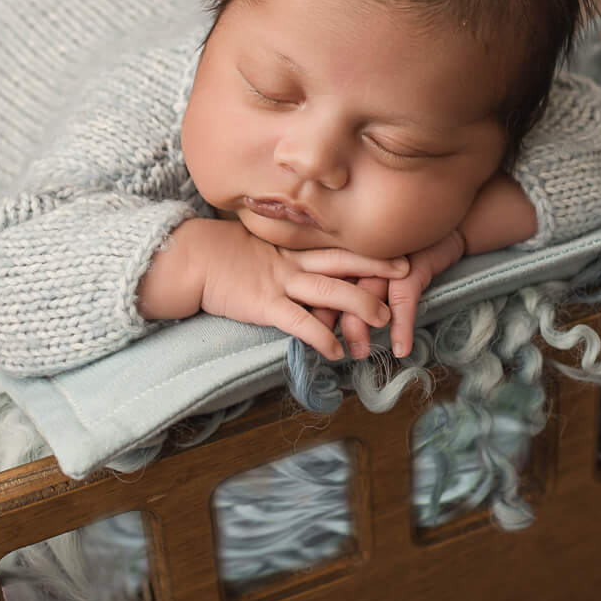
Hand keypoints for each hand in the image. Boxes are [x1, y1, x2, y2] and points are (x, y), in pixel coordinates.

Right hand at [166, 219, 406, 361]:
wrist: (193, 261)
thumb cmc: (221, 257)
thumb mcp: (258, 250)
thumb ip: (283, 257)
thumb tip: (302, 268)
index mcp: (292, 251)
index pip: (336, 247)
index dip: (367, 249)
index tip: (394, 249)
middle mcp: (292, 264)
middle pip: (343, 261)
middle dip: (376, 267)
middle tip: (408, 273)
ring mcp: (281, 283)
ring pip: (330, 290)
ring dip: (359, 304)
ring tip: (383, 319)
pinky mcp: (266, 305)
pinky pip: (301, 323)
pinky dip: (322, 338)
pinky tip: (337, 353)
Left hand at [314, 228, 467, 359]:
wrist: (438, 215)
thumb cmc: (401, 244)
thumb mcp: (370, 255)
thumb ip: (349, 275)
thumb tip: (326, 308)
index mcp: (344, 249)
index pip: (320, 278)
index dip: (312, 304)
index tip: (307, 329)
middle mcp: (359, 251)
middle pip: (336, 287)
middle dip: (329, 320)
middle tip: (328, 347)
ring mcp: (385, 257)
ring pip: (365, 295)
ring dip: (360, 327)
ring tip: (359, 352)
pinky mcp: (413, 264)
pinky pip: (404, 298)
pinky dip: (402, 326)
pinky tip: (401, 348)